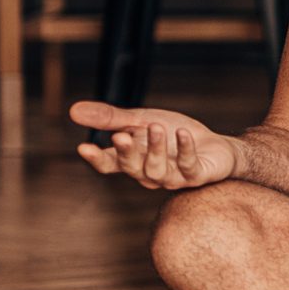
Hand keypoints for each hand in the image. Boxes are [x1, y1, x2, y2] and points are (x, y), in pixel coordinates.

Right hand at [68, 100, 237, 189]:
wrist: (215, 148)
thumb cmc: (175, 136)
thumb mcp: (141, 121)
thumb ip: (111, 119)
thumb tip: (73, 111)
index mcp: (133, 160)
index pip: (109, 164)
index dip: (97, 159)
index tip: (83, 147)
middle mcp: (150, 173)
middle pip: (132, 168)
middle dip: (126, 153)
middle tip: (121, 135)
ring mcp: (173, 178)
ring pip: (158, 170)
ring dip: (156, 148)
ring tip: (156, 127)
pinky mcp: (196, 176)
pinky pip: (188, 166)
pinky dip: (184, 149)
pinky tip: (182, 134)